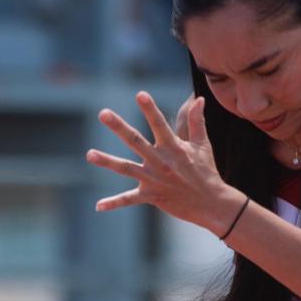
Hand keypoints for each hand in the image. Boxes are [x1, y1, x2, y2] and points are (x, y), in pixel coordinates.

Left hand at [86, 93, 242, 234]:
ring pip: (125, 168)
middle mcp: (160, 161)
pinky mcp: (151, 196)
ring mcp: (153, 179)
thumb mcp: (203, 145)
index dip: (150, 109)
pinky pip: (129, 200)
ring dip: (107, 161)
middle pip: (135, 141)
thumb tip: (199, 99)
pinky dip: (114, 203)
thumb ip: (197, 121)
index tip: (140, 94)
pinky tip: (98, 206)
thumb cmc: (207, 172)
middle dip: (118, 127)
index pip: (159, 124)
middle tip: (103, 113)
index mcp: (173, 148)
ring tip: (89, 154)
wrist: (211, 203)